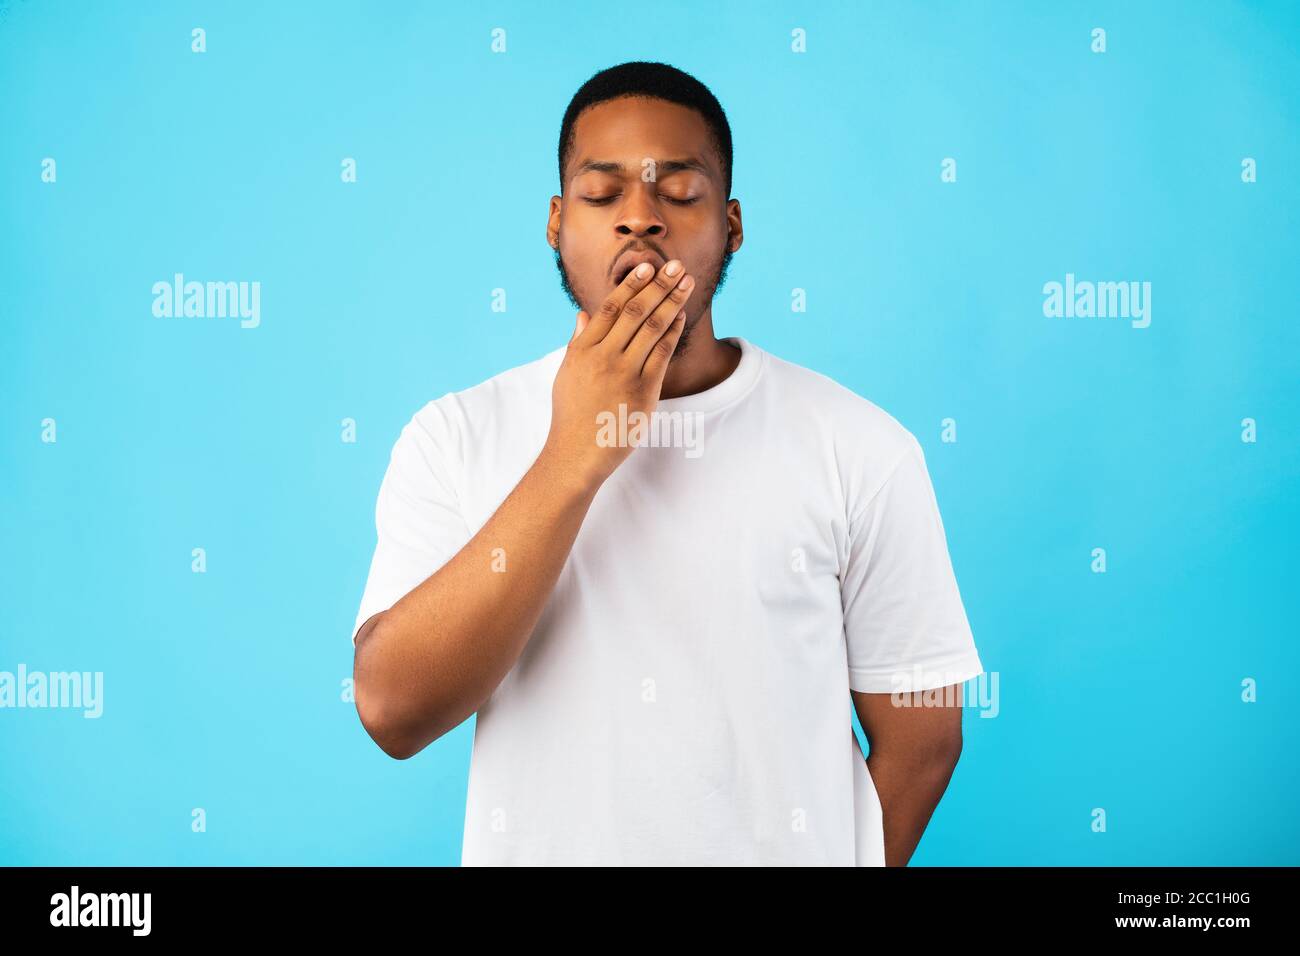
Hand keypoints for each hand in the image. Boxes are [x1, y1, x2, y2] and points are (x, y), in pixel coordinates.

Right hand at [542, 259, 695, 491]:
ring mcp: (625, 373)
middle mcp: (604, 357)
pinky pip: (663, 354)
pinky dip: (674, 332)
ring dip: (673, 301)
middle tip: (676, 265)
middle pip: (636, 312)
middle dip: (659, 285)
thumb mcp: (566, 374)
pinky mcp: (644, 391)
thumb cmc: (571, 415)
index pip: (611, 308)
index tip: (647, 268)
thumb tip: (582, 314)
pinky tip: (683, 316)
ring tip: (686, 282)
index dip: (631, 286)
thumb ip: (577, 342)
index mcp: (583, 350)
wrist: (576, 454)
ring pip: (653, 328)